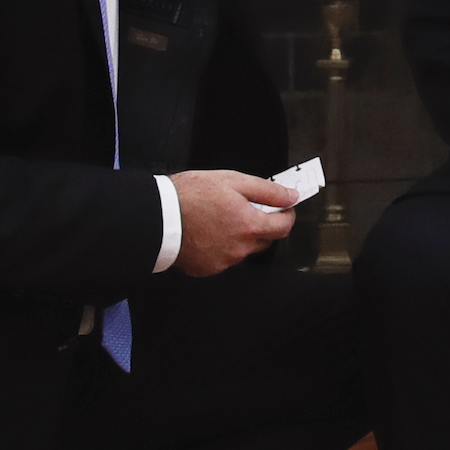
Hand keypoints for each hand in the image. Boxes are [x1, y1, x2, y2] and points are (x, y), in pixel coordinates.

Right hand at [170, 170, 294, 276]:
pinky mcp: (208, 268)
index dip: (286, 214)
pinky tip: (208, 231)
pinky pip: (224, 258)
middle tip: (244, 207)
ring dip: (240, 235)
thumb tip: (291, 196)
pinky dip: (221, 246)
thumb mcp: (232, 181)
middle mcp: (240, 248)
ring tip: (219, 217)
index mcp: (250, 225)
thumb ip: (267, 190)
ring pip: (244, 249)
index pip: (284, 226)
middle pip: (265, 239)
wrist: (158, 217)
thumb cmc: (190, 196)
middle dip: (262, 224)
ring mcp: (224, 261)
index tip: (282, 206)